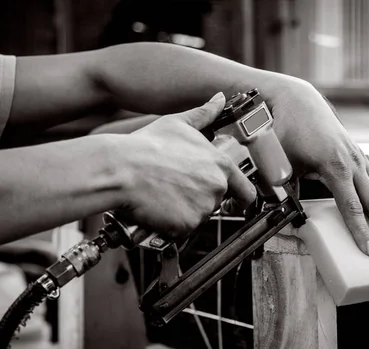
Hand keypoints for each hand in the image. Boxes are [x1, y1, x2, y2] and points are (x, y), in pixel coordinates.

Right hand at [114, 92, 255, 237]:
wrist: (122, 169)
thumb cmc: (146, 146)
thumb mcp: (178, 123)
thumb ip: (204, 114)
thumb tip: (218, 99)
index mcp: (220, 164)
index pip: (245, 190)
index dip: (240, 197)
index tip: (235, 202)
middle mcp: (217, 187)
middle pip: (216, 202)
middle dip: (200, 199)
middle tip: (177, 189)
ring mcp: (203, 208)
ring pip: (198, 216)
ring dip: (184, 211)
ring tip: (164, 195)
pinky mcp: (187, 225)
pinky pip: (182, 229)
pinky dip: (172, 224)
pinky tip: (158, 207)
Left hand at [269, 81, 368, 256]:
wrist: (300, 102)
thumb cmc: (288, 133)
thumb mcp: (283, 163)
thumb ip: (286, 191)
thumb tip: (285, 216)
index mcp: (334, 166)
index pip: (351, 207)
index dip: (360, 231)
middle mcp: (353, 163)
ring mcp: (359, 159)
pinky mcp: (360, 157)